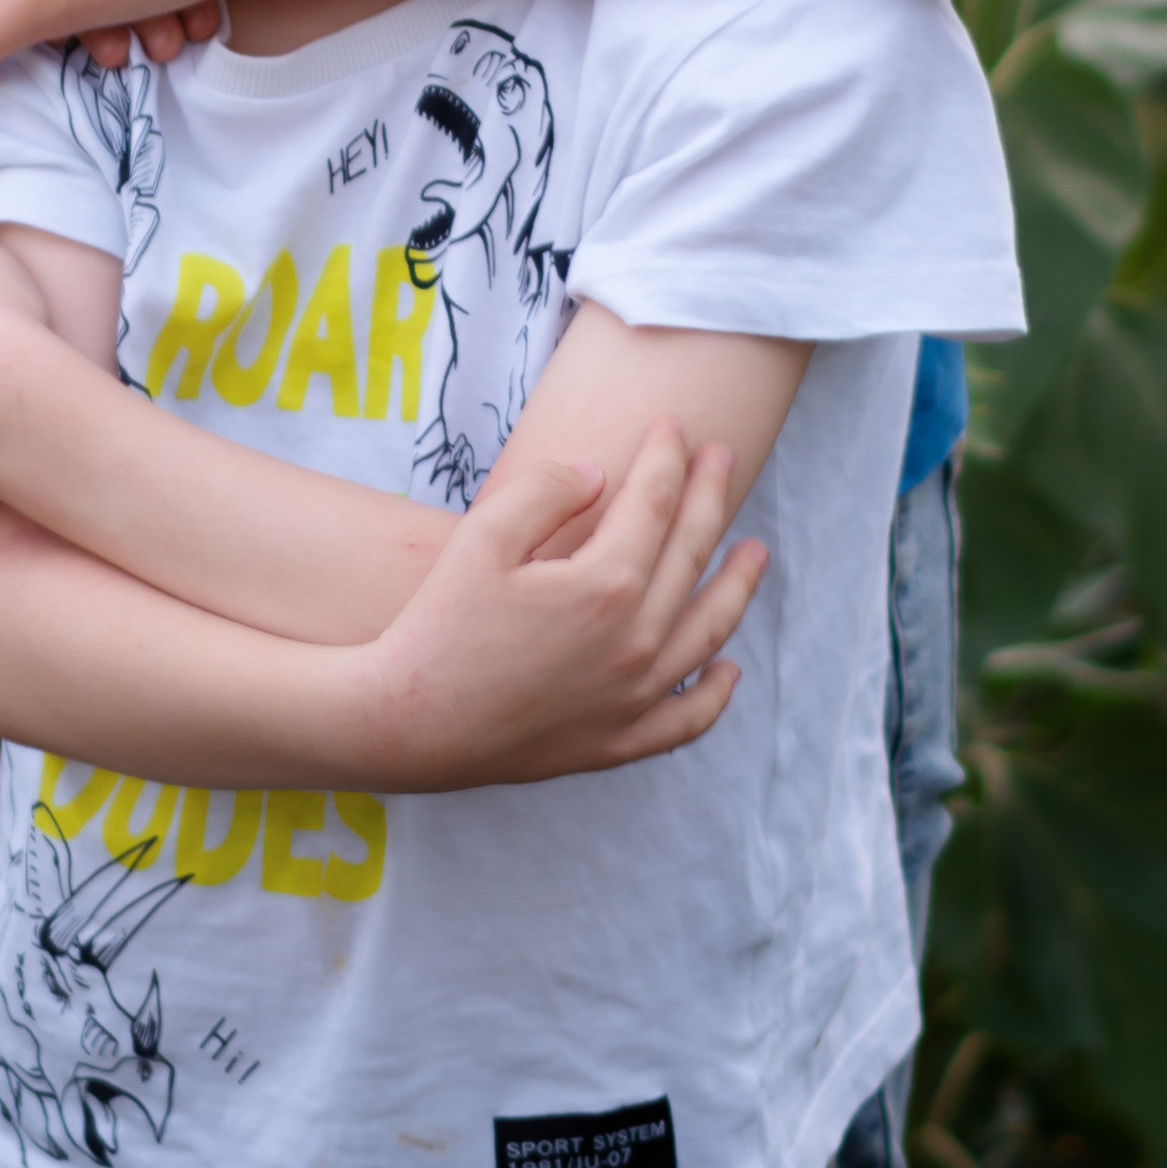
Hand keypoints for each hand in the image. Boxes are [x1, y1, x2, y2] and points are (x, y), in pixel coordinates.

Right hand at [353, 425, 764, 790]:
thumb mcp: (481, 537)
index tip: (673, 425)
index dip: (666, 457)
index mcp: (606, 585)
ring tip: (755, 552)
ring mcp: (634, 697)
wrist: (411, 725)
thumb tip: (599, 477)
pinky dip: (715, 691)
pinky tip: (727, 667)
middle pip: (691, 554)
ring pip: (708, 631)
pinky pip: (688, 717)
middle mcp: (636, 641)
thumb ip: (545, 490)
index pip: (655, 503)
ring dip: (737, 585)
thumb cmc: (439, 625)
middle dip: (710, 497)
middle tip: (722, 457)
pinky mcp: (618, 742)